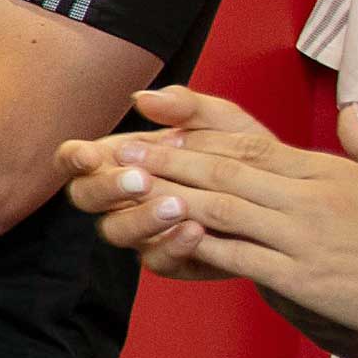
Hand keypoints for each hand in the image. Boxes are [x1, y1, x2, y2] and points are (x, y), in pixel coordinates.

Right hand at [55, 84, 279, 263]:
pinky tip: (197, 229)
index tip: (89, 155)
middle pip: (85, 197)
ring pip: (115, 232)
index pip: (77, 159)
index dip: (73, 158)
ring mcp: (142, 230)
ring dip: (141, 218)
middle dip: (107, 189)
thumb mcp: (221, 121)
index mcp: (122, 159)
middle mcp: (122, 197)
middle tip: (140, 179)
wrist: (284, 200)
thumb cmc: (244, 156)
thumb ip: (185, 106)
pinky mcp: (169, 259)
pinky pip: (157, 260)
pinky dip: (174, 244)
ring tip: (178, 205)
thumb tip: (142, 97)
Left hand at [70, 96, 357, 357]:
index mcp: (326, 171)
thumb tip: (354, 109)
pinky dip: (198, 248)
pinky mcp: (301, 277)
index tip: (155, 133)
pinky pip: (238, 258)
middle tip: (115, 155)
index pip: (249, 147)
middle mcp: (309, 197)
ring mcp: (303, 237)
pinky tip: (163, 241)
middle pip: (222, 171)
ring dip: (167, 199)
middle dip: (164, 162)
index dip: (195, 139)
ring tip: (124, 192)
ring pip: (221, 209)